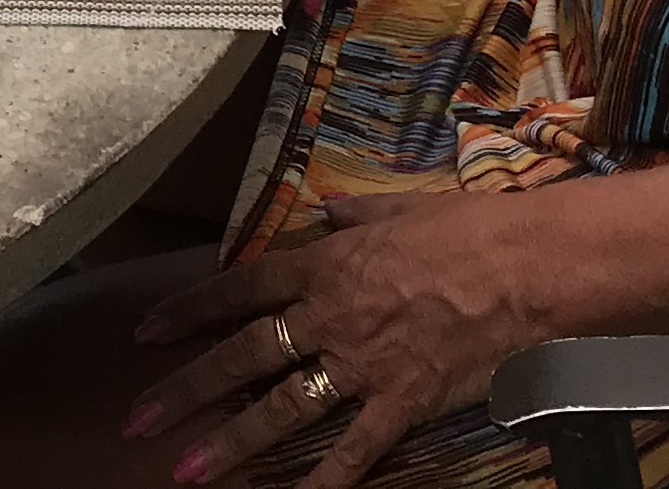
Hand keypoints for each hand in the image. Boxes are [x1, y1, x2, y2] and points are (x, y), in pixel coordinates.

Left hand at [125, 191, 561, 486]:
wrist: (530, 266)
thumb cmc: (472, 228)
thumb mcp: (404, 206)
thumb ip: (359, 216)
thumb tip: (330, 212)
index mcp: (327, 264)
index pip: (241, 289)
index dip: (189, 311)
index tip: (145, 333)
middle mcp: (332, 316)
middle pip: (244, 355)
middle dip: (186, 389)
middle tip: (138, 420)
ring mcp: (364, 364)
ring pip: (282, 408)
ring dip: (231, 444)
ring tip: (187, 473)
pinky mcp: (403, 402)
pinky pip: (354, 451)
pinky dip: (322, 482)